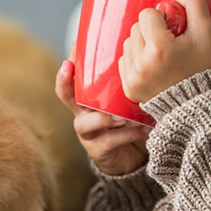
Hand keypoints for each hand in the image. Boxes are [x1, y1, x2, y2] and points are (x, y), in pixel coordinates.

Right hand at [55, 60, 149, 175]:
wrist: (134, 158)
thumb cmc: (132, 124)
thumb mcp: (129, 103)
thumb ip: (131, 87)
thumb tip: (146, 59)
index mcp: (89, 100)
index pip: (73, 80)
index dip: (68, 67)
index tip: (71, 52)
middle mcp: (83, 114)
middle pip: (66, 96)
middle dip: (64, 82)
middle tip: (69, 67)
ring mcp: (89, 134)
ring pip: (84, 123)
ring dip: (102, 118)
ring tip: (122, 117)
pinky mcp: (98, 151)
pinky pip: (109, 141)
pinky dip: (128, 134)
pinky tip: (144, 129)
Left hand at [118, 0, 210, 102]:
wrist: (200, 104)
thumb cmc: (204, 66)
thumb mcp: (207, 32)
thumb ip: (194, 3)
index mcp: (159, 48)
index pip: (147, 15)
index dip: (162, 17)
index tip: (173, 28)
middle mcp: (141, 64)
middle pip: (136, 28)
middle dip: (151, 30)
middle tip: (168, 40)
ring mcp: (132, 78)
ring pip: (128, 43)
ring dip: (142, 43)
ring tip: (161, 54)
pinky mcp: (128, 88)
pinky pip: (124, 61)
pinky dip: (136, 59)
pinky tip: (153, 66)